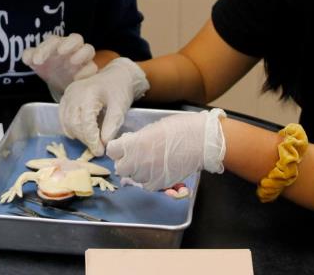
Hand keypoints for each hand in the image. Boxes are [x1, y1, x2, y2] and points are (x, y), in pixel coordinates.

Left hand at [22, 33, 97, 99]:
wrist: (58, 81)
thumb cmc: (48, 66)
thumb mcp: (36, 61)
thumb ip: (29, 56)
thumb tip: (28, 57)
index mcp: (57, 43)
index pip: (54, 40)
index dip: (45, 48)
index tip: (37, 60)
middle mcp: (72, 48)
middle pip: (76, 38)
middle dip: (69, 43)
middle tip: (60, 51)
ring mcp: (82, 59)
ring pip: (88, 49)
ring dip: (82, 54)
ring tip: (73, 61)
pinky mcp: (89, 70)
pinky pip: (92, 68)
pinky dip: (86, 72)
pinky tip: (77, 78)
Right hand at [59, 57, 148, 155]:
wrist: (116, 75)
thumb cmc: (119, 90)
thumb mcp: (120, 108)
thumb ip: (111, 126)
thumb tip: (104, 144)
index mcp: (88, 94)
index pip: (85, 123)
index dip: (92, 140)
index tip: (100, 151)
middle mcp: (73, 94)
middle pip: (74, 124)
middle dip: (86, 140)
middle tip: (98, 149)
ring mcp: (67, 95)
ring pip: (67, 123)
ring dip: (79, 136)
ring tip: (93, 141)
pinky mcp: (65, 98)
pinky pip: (63, 118)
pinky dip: (71, 128)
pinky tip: (83, 133)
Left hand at [106, 108, 225, 190]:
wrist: (201, 141)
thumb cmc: (179, 128)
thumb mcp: (153, 128)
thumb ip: (137, 139)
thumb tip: (130, 144)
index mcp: (133, 144)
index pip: (112, 151)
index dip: (118, 148)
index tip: (124, 146)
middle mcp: (137, 162)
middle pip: (120, 168)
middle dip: (126, 162)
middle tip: (137, 155)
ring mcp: (148, 175)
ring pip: (134, 177)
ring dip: (138, 171)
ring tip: (152, 161)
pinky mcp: (159, 184)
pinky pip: (147, 185)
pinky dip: (150, 179)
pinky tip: (159, 170)